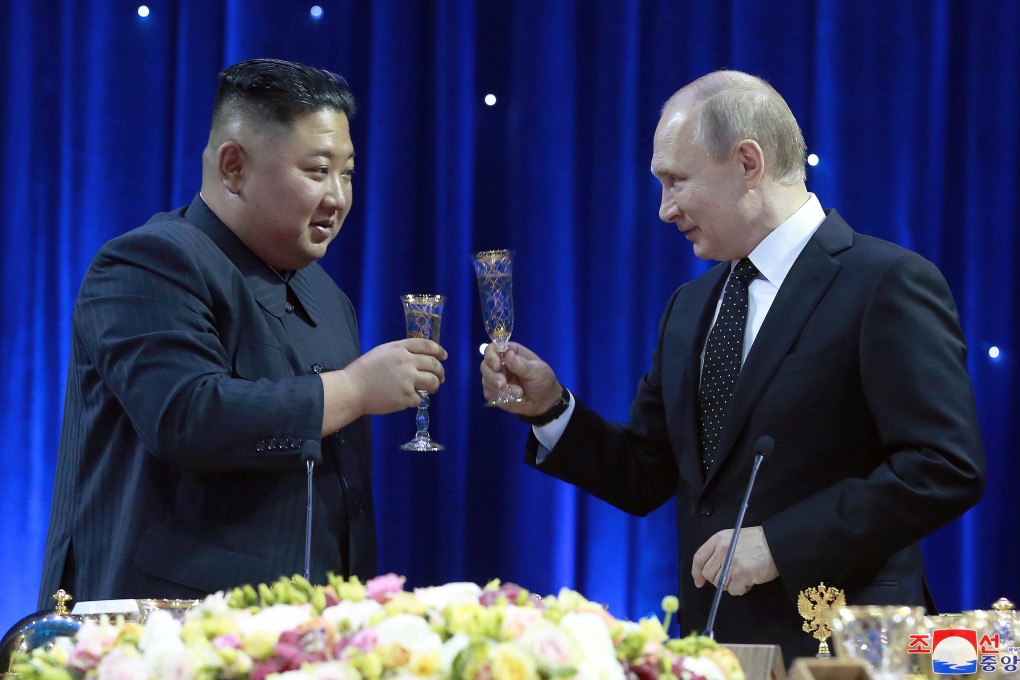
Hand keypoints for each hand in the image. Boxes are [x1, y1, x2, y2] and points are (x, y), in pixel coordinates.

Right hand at [322, 339, 446, 432]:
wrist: (352, 390)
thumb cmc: (363, 371)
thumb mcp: (382, 352)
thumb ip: (400, 352)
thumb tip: (418, 358)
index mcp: (399, 348)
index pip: (426, 345)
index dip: (438, 350)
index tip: (444, 356)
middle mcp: (406, 362)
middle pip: (434, 364)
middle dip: (440, 371)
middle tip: (440, 377)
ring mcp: (407, 380)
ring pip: (433, 382)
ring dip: (435, 385)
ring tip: (432, 388)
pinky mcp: (406, 397)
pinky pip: (420, 398)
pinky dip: (417, 399)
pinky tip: (409, 398)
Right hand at [479, 341, 561, 415]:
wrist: (545, 401)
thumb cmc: (543, 380)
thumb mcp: (537, 371)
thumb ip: (522, 365)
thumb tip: (508, 355)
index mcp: (510, 352)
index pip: (493, 348)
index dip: (491, 355)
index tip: (497, 365)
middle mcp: (500, 363)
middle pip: (485, 364)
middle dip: (492, 375)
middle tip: (503, 384)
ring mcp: (496, 378)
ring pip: (485, 380)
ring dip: (498, 388)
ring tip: (517, 393)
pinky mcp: (495, 392)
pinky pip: (488, 393)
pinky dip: (498, 396)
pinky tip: (511, 398)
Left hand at [691, 526, 778, 595]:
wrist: (777, 544)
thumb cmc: (757, 542)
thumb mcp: (733, 538)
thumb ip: (719, 551)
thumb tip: (706, 572)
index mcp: (718, 539)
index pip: (699, 558)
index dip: (696, 572)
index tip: (699, 582)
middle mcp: (722, 550)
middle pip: (708, 574)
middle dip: (718, 579)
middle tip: (731, 577)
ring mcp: (731, 562)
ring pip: (720, 583)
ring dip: (731, 584)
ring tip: (743, 575)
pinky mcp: (741, 574)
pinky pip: (733, 590)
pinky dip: (741, 589)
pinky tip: (749, 580)